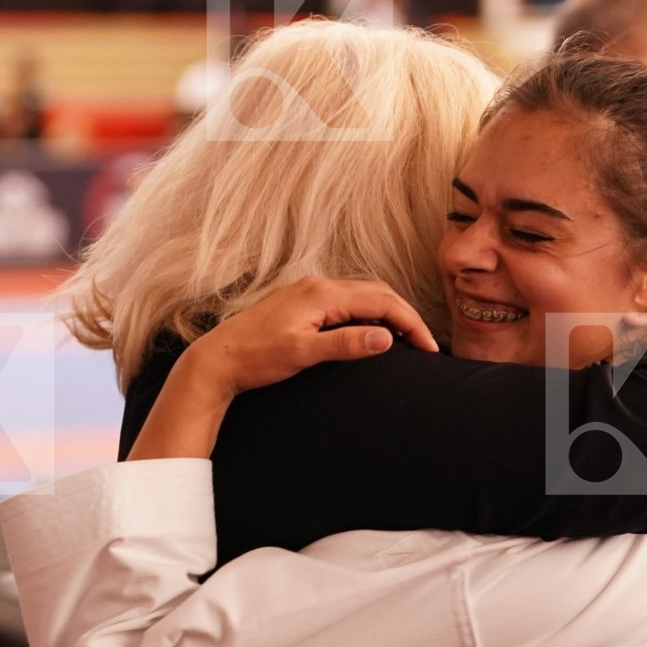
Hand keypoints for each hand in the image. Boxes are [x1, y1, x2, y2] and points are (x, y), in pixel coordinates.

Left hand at [188, 277, 438, 395]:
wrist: (217, 360)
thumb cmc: (256, 358)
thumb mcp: (303, 354)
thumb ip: (345, 344)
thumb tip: (386, 337)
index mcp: (322, 294)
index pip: (381, 300)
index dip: (410, 323)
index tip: (429, 347)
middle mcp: (317, 286)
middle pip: (376, 292)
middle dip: (404, 316)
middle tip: (425, 345)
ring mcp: (308, 293)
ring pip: (361, 296)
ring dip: (386, 314)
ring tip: (405, 341)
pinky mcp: (301, 304)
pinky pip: (345, 303)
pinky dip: (366, 315)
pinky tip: (369, 335)